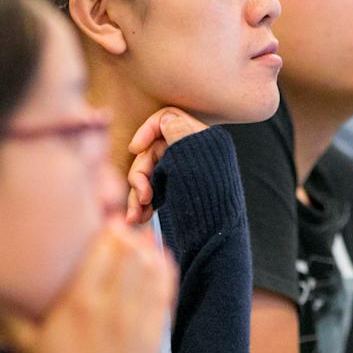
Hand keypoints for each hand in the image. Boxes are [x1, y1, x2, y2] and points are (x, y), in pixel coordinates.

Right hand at [3, 222, 177, 352]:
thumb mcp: (20, 349)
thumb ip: (2, 313)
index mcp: (78, 305)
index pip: (102, 248)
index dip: (106, 226)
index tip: (102, 213)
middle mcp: (111, 310)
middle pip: (129, 253)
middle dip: (127, 232)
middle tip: (121, 216)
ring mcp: (137, 327)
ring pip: (150, 270)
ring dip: (146, 248)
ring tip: (139, 235)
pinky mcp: (152, 346)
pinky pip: (164, 297)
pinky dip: (164, 273)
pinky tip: (160, 260)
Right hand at [124, 107, 207, 224]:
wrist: (218, 234)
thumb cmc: (210, 199)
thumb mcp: (195, 162)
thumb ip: (179, 135)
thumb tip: (166, 118)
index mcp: (197, 138)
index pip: (166, 120)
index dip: (147, 131)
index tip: (135, 148)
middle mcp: (187, 152)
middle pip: (150, 151)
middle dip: (139, 176)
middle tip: (142, 198)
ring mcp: (180, 172)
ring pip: (147, 174)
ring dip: (137, 195)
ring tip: (135, 217)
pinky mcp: (174, 190)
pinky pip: (151, 190)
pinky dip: (143, 204)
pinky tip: (140, 218)